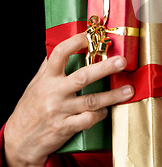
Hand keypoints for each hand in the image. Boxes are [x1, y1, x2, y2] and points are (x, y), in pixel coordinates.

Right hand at [4, 33, 134, 166]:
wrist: (19, 139)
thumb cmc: (31, 108)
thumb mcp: (37, 84)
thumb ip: (50, 67)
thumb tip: (64, 47)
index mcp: (47, 78)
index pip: (60, 53)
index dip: (76, 42)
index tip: (92, 35)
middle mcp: (54, 92)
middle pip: (83, 76)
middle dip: (105, 68)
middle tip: (122, 61)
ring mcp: (60, 110)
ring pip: (91, 100)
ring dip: (113, 95)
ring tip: (128, 90)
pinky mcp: (65, 127)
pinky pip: (89, 119)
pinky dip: (100, 114)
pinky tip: (105, 111)